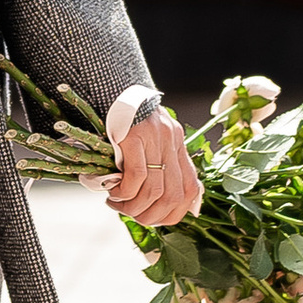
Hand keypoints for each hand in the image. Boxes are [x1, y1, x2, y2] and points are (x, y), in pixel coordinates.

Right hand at [102, 106, 199, 229]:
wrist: (112, 85)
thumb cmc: (126, 119)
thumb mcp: (149, 140)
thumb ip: (156, 163)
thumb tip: (154, 202)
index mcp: (178, 144)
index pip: (190, 191)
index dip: (172, 213)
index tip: (150, 218)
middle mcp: (172, 141)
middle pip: (173, 196)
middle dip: (150, 215)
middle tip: (130, 214)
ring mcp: (156, 138)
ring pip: (154, 189)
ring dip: (133, 207)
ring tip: (116, 204)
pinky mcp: (135, 135)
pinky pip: (136, 175)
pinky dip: (125, 192)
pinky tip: (113, 192)